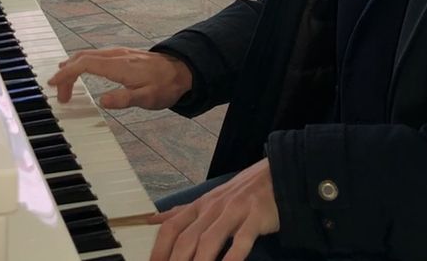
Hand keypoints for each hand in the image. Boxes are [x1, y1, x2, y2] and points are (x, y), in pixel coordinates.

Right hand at [48, 48, 191, 109]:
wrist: (182, 71)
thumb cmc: (165, 86)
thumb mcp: (147, 98)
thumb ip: (125, 99)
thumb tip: (103, 101)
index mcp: (119, 65)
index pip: (85, 64)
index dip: (67, 73)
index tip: (54, 84)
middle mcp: (116, 55)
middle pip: (82, 58)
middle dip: (66, 74)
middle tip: (60, 94)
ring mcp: (118, 53)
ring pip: (87, 56)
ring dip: (73, 69)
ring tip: (65, 86)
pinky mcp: (121, 55)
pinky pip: (95, 56)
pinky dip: (82, 64)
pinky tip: (80, 72)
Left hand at [149, 159, 279, 260]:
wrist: (275, 174)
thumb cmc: (238, 193)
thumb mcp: (207, 200)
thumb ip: (181, 212)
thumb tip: (152, 220)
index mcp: (199, 205)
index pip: (171, 228)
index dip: (159, 249)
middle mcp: (212, 208)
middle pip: (187, 238)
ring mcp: (234, 211)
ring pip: (210, 239)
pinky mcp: (255, 217)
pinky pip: (242, 239)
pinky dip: (233, 256)